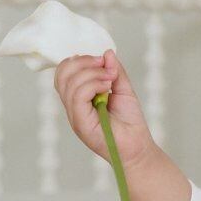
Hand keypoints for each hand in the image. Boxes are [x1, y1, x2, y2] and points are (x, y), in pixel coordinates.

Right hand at [55, 50, 152, 167]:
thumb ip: (114, 71)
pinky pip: (78, 96)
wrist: (138, 148)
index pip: (65, 72)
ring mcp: (75, 116)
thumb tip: (107, 52)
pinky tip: (108, 87)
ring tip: (111, 79)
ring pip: (70, 83)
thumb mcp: (124, 89)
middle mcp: (73, 107)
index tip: (102, 60)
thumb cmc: (131, 123)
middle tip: (105, 66)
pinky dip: (93, 84)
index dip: (80, 60)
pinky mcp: (81, 124)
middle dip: (84, 62)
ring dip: (92, 73)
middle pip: (62, 74)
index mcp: (79, 98)